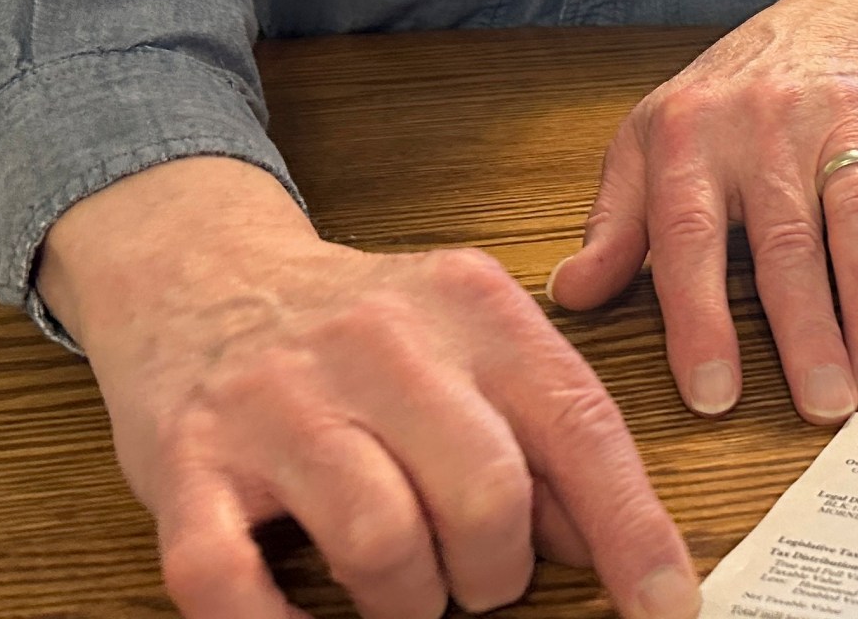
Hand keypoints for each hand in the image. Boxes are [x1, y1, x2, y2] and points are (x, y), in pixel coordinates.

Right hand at [40, 157, 697, 618]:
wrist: (202, 272)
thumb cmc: (360, 333)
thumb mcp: (470, 343)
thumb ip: (543, 428)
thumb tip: (616, 544)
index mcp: (472, 308)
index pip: (578, 426)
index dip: (633, 531)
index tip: (668, 607)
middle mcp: (380, 345)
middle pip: (485, 495)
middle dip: (497, 572)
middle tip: (479, 579)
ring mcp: (278, 402)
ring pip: (380, 542)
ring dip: (405, 601)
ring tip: (402, 588)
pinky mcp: (188, 460)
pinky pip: (228, 577)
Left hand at [548, 0, 857, 423]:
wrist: (824, 26)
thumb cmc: (724, 104)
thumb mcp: (649, 144)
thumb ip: (615, 224)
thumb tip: (571, 294)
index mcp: (689, 137)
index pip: (689, 234)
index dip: (700, 318)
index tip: (714, 395)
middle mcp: (764, 127)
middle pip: (787, 240)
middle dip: (807, 330)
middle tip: (823, 406)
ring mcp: (838, 123)